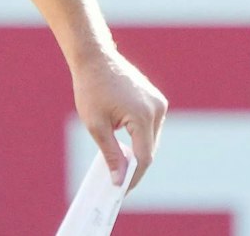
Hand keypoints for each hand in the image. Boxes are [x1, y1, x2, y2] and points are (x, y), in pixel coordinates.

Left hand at [72, 48, 166, 190]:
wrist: (95, 58)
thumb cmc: (91, 88)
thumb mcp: (95, 124)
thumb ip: (110, 154)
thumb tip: (119, 179)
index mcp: (143, 115)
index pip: (144, 157)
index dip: (133, 177)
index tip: (121, 191)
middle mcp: (157, 109)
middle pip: (149, 149)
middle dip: (135, 166)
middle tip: (117, 181)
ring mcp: (159, 103)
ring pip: (151, 139)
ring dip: (138, 152)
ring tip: (119, 164)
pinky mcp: (156, 100)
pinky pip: (150, 127)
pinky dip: (139, 137)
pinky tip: (125, 146)